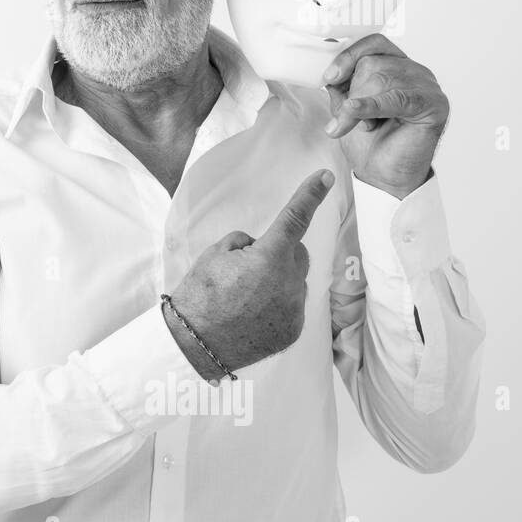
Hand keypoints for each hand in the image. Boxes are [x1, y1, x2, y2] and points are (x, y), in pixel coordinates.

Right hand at [165, 169, 334, 378]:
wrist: (195, 343)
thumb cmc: (200, 295)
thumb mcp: (214, 255)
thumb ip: (244, 243)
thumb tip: (259, 249)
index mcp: (269, 257)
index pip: (295, 218)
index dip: (310, 195)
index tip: (326, 177)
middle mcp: (290, 282)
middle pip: (297, 255)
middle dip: (279, 254)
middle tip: (246, 269)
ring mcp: (295, 309)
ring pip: (295, 282)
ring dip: (278, 282)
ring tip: (245, 299)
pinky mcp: (295, 330)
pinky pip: (293, 306)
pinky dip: (277, 306)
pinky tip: (252, 316)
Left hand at [321, 34, 448, 199]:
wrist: (385, 176)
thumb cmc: (370, 142)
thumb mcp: (345, 106)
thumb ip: (341, 84)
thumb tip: (330, 67)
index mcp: (397, 66)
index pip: (374, 44)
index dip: (349, 56)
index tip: (329, 77)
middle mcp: (415, 72)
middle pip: (373, 63)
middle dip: (352, 92)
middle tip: (350, 118)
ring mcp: (428, 87)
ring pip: (381, 79)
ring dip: (361, 107)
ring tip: (366, 127)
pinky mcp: (434, 105)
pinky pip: (397, 98)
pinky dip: (371, 105)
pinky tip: (355, 113)